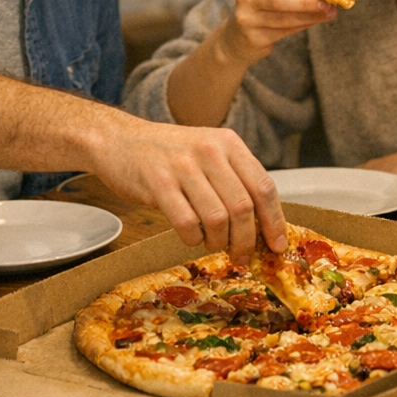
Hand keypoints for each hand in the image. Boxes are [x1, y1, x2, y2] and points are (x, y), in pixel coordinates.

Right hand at [90, 116, 287, 262]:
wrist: (119, 140)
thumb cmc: (168, 154)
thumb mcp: (209, 153)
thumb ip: (234, 179)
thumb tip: (264, 224)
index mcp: (229, 143)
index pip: (264, 186)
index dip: (274, 220)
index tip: (277, 244)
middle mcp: (210, 151)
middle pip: (242, 207)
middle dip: (246, 240)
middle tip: (242, 256)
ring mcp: (183, 166)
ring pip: (217, 218)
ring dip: (218, 241)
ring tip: (212, 243)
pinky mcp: (158, 183)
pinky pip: (186, 223)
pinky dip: (193, 239)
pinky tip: (191, 236)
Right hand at [217, 0, 335, 66]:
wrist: (235, 39)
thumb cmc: (260, 9)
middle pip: (277, 0)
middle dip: (305, 1)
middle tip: (327, 2)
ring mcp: (249, 20)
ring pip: (284, 19)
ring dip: (310, 16)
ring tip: (329, 12)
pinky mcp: (255, 38)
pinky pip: (285, 32)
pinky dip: (304, 25)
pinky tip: (317, 20)